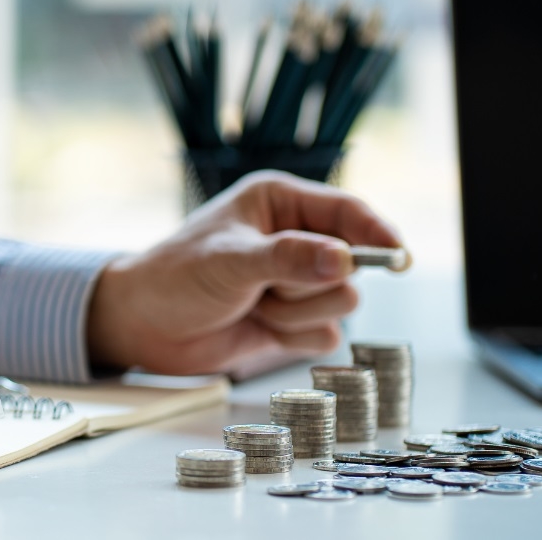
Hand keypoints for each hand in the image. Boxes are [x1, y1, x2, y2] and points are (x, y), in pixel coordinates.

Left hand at [86, 171, 403, 374]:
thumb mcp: (230, 261)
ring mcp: (296, 281)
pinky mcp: (292, 319)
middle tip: (266, 287)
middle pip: (353, 264)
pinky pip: (325, 335)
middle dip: (311, 285)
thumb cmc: (175, 277)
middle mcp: (295, 238)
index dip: (377, 233)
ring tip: (253, 305)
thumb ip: (288, 259)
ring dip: (296, 313)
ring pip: (342, 303)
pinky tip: (257, 326)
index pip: (348, 211)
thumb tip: (345, 259)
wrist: (144, 326)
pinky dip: (292, 337)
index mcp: (279, 202)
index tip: (398, 257)